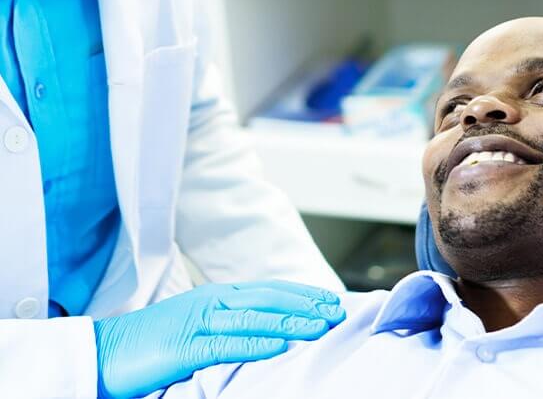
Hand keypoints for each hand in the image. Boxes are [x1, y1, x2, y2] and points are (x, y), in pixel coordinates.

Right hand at [94, 280, 345, 397]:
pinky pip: (227, 345)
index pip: (269, 290)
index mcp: (217, 295)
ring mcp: (200, 321)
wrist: (107, 350)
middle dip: (306, 305)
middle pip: (269, 299)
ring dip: (291, 323)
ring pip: (255, 319)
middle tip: (337, 311)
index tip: (329, 300)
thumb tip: (266, 330)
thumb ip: (230, 323)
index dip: (302, 294)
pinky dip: (256, 345)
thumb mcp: (198, 324)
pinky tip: (280, 347)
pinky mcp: (187, 346)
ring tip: (320, 326)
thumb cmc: (155, 341)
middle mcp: (213, 301)